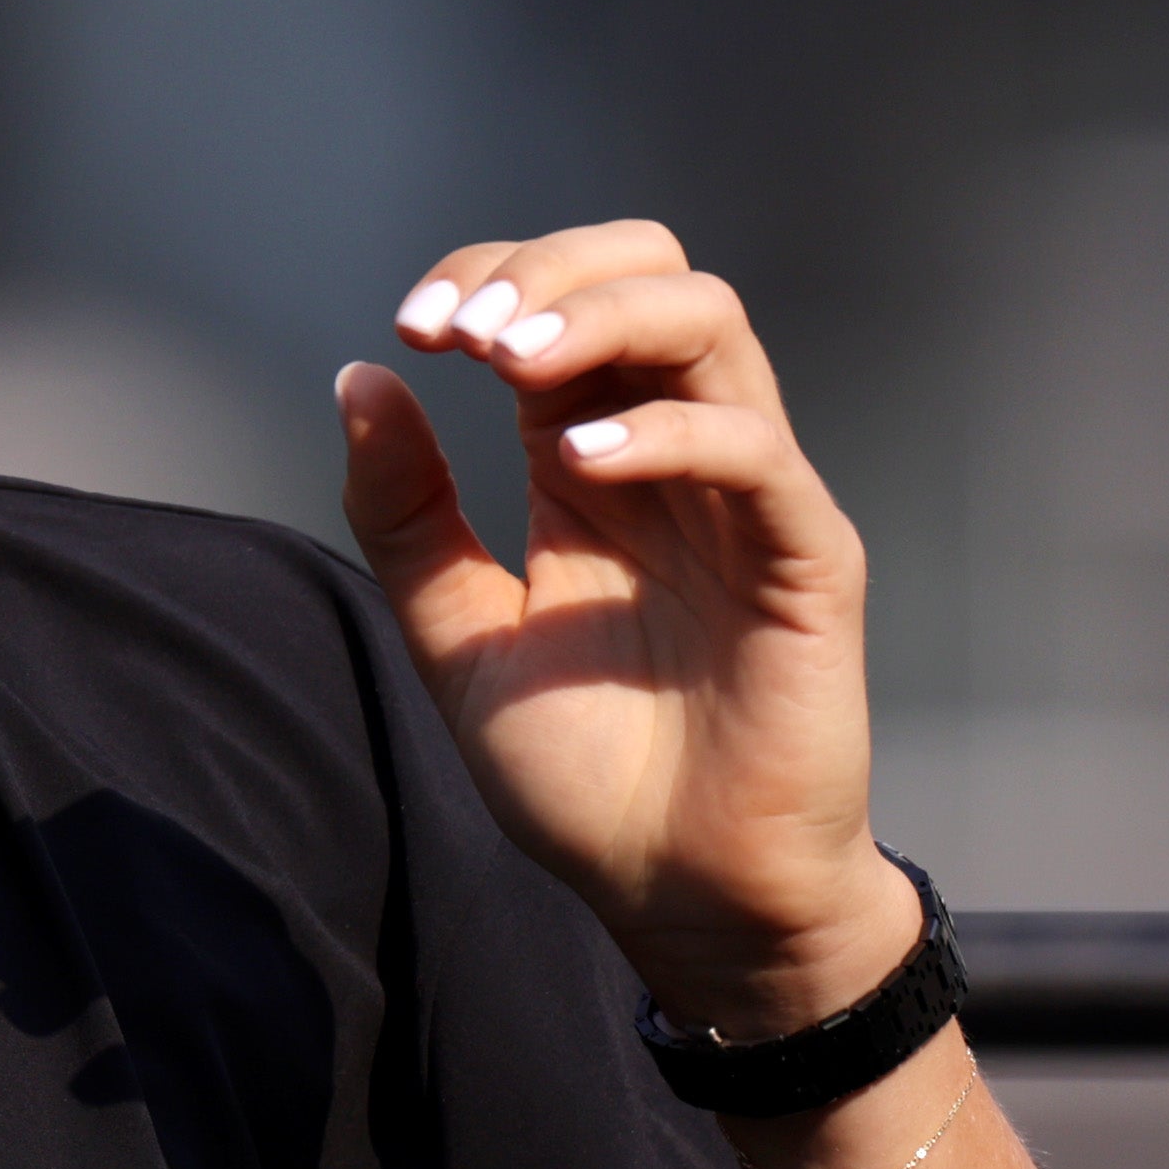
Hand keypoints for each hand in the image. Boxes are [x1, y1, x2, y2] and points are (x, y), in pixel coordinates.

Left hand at [333, 221, 910, 1035]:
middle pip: (653, 272)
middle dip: (550, 270)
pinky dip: (668, 432)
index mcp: (592, 462)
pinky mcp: (808, 559)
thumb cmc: (585, 778)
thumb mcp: (458, 639)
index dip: (490, 279)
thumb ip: (408, 515)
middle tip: (466, 332)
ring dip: (602, 317)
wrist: (679, 898)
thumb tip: (361, 378)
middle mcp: (675, 457)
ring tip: (513, 365)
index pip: (562, 302)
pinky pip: (756, 453)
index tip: (415, 329)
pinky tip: (579, 465)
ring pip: (711, 327)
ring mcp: (750, 499)